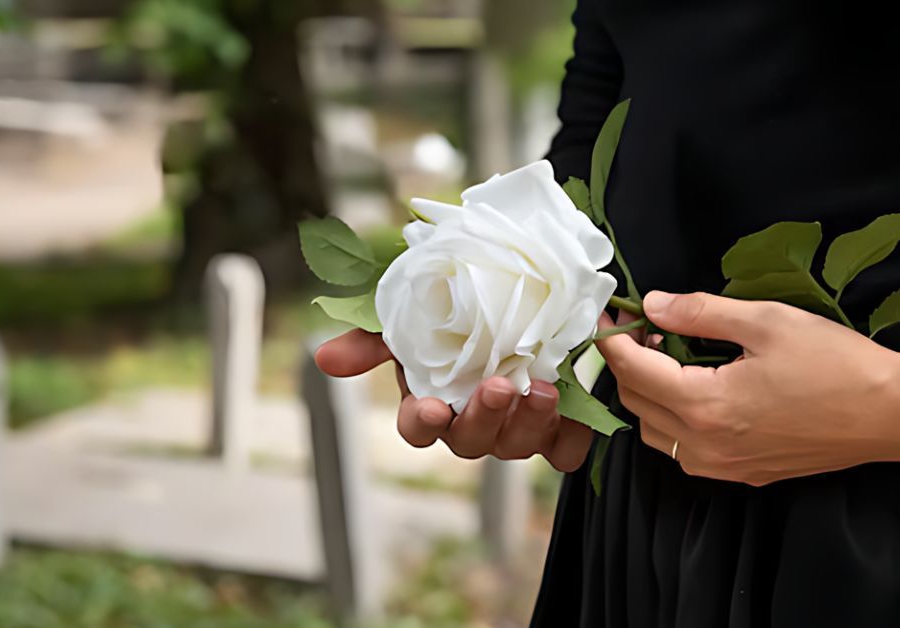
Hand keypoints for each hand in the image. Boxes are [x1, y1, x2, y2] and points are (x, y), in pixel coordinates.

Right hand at [314, 329, 593, 471]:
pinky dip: (571, 435)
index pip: (417, 428)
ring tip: (544, 390)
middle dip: (484, 418)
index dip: (423, 422)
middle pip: (469, 442)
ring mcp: (513, 426)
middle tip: (498, 386)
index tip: (431, 406)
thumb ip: (371, 335)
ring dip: (528, 424)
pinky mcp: (556, 424)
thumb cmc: (457, 302)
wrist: (521, 284)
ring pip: (517, 448)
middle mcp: (470, 420)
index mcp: (430, 400)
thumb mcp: (411, 310)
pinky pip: (565, 450)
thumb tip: (324, 359)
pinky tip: (574, 407)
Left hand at [595, 291, 899, 485]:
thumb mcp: (765, 321)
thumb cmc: (835, 364)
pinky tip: (693, 390)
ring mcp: (722, 466)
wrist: (892, 414)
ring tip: (668, 356)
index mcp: (704, 405)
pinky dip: (672, 419)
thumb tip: (651, 304)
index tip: (608, 316)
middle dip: (628, 364)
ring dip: (647, 393)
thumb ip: (700, 312)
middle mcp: (704, 445)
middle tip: (641, 329)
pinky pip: (684, 450)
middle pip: (635, 402)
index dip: (613, 340)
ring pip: (654, 432)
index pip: (632, 371)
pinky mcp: (742, 474)